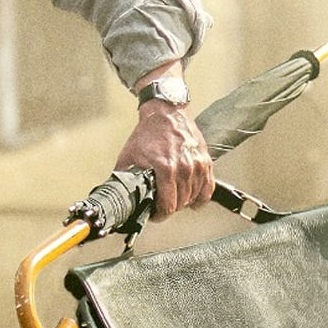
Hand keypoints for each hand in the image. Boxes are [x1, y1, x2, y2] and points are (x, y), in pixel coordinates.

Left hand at [114, 101, 213, 221]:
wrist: (166, 113)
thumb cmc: (148, 133)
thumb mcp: (129, 157)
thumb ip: (126, 179)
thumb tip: (119, 195)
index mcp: (165, 168)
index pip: (168, 205)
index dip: (160, 215)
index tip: (156, 215)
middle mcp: (184, 168)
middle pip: (181, 203)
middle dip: (170, 208)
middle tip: (162, 206)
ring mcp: (197, 165)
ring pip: (194, 197)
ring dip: (184, 202)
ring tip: (174, 200)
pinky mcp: (205, 161)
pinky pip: (208, 188)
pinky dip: (201, 197)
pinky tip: (194, 199)